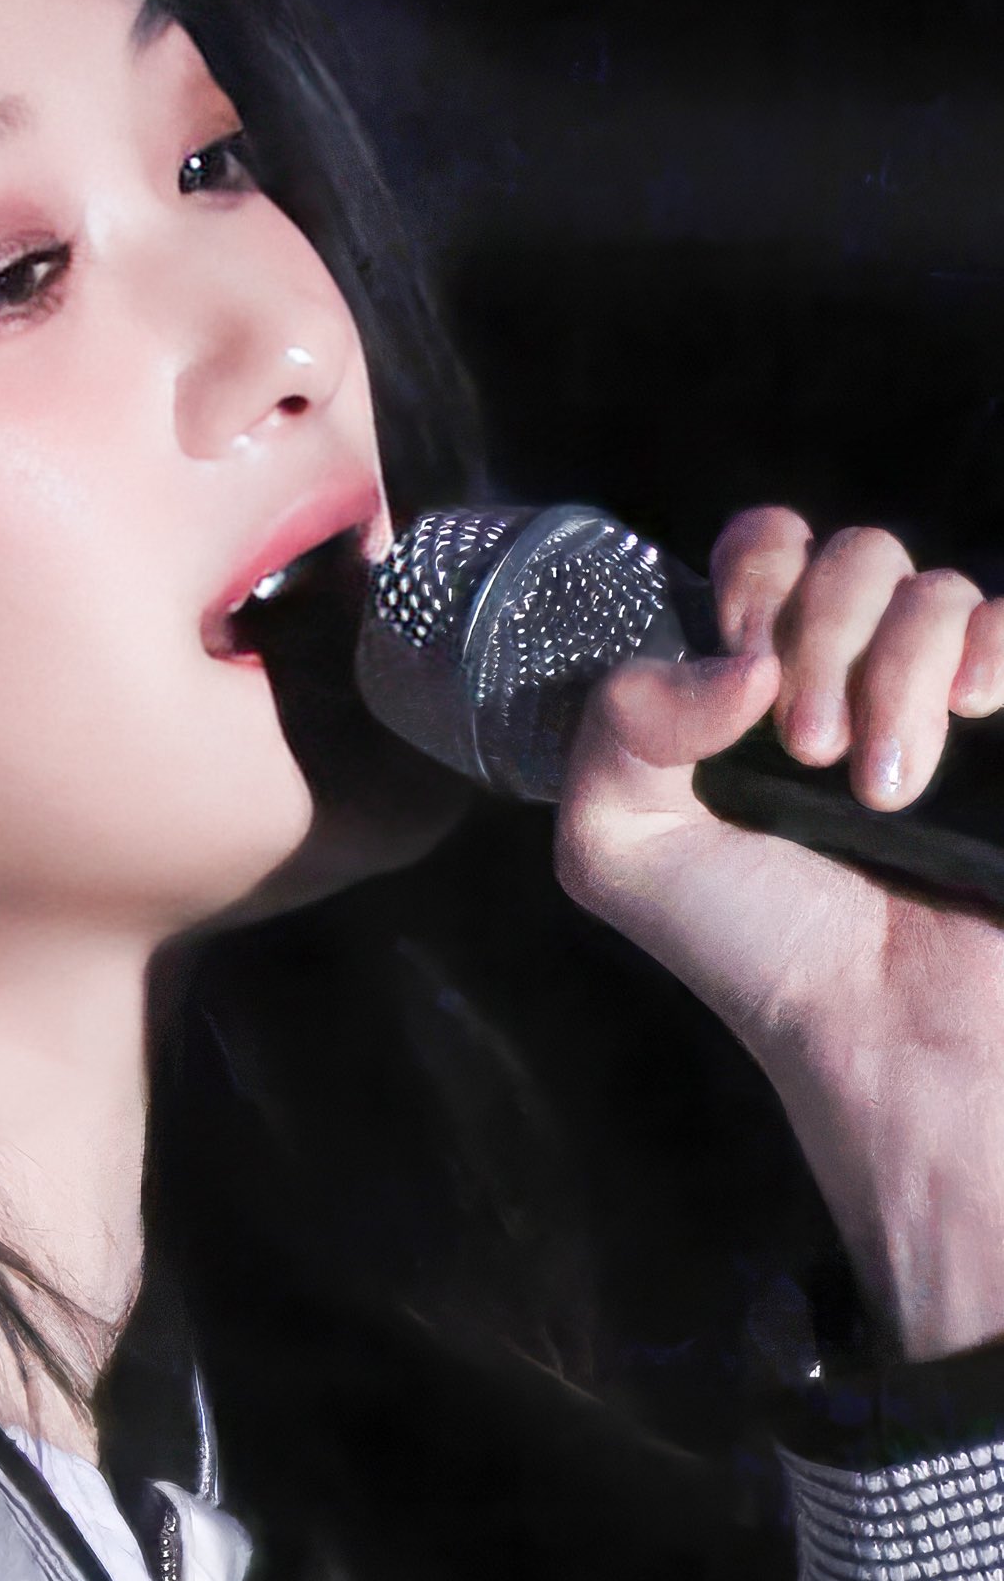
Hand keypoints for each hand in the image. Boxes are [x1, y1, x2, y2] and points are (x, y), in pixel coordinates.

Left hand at [555, 507, 1003, 1360]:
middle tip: (811, 752)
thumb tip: (737, 657)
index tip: (746, 677)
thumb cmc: (752, 946)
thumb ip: (615, 727)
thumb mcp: (618, 848)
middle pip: (848, 557)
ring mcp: (937, 694)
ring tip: (883, 792)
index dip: (754, 582)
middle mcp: (847, 672)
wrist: (883, 1030)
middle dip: (822, 640)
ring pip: (931, 589)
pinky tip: (973, 711)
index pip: (762, 550)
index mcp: (748, 682)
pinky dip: (988, 647)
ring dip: (899, 679)